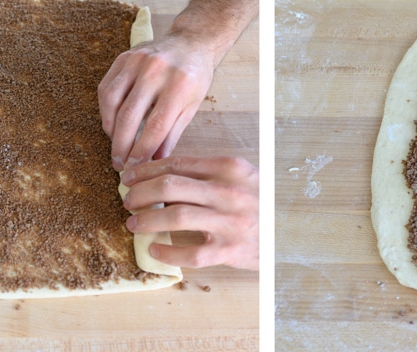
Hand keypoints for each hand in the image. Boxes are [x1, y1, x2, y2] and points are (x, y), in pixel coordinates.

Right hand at [98, 33, 216, 170]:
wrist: (191, 41)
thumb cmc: (195, 77)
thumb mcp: (192, 106)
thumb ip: (173, 133)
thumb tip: (155, 161)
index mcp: (179, 84)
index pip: (155, 125)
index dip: (142, 150)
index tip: (135, 166)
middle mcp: (156, 70)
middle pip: (130, 115)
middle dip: (121, 145)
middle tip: (119, 163)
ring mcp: (137, 61)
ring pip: (112, 101)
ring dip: (110, 129)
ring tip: (114, 145)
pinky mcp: (124, 56)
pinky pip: (106, 87)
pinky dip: (105, 109)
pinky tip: (111, 123)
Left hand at [122, 156, 258, 269]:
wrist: (289, 232)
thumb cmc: (259, 203)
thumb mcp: (240, 178)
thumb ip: (208, 173)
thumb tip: (164, 175)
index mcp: (229, 167)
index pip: (177, 163)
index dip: (146, 169)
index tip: (129, 175)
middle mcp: (228, 191)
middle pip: (169, 186)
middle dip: (139, 192)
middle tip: (127, 200)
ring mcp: (229, 221)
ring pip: (175, 216)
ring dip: (147, 219)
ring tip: (134, 223)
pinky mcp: (230, 250)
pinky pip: (191, 253)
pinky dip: (168, 252)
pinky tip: (155, 249)